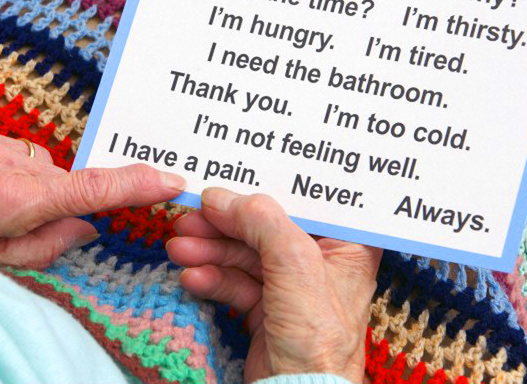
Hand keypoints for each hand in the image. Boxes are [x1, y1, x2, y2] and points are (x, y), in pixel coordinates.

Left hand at [0, 104, 184, 267]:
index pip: (89, 191)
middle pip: (56, 174)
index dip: (133, 186)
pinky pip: (0, 135)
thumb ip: (46, 245)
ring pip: (29, 155)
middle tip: (7, 214)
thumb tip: (86, 226)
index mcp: (10, 201)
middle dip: (46, 193)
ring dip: (16, 173)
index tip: (168, 181)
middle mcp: (0, 160)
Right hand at [167, 188, 380, 383]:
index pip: (303, 203)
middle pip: (265, 226)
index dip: (264, 190)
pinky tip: (192, 278)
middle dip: (224, 223)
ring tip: (179, 248)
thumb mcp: (295, 266)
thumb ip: (262, 222)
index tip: (226, 183)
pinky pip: (235, 282)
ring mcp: (291, 287)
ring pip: (244, 253)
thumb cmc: (318, 342)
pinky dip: (212, 278)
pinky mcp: (267, 308)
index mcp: (346, 246)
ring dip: (210, 249)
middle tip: (191, 216)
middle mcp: (321, 262)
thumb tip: (222, 197)